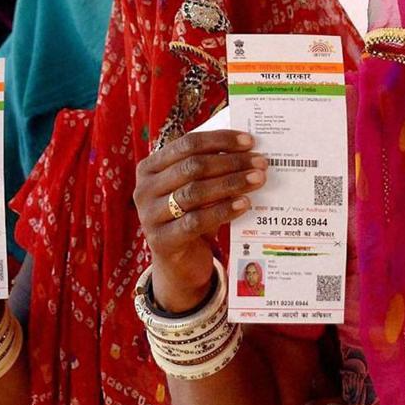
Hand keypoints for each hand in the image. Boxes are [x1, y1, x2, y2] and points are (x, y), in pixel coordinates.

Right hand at [134, 130, 266, 311]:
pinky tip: (244, 204)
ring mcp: (149, 216)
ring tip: (257, 179)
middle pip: (192, 167)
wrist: (178, 263)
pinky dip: (223, 210)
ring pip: (194, 192)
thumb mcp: (194, 189)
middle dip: (230, 162)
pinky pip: (196, 221)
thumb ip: (209, 170)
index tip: (249, 141)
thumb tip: (247, 152)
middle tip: (260, 162)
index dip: (219, 141)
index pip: (186, 144)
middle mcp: (144, 189)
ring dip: (231, 183)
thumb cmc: (190, 217)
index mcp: (149, 168)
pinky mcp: (161, 240)